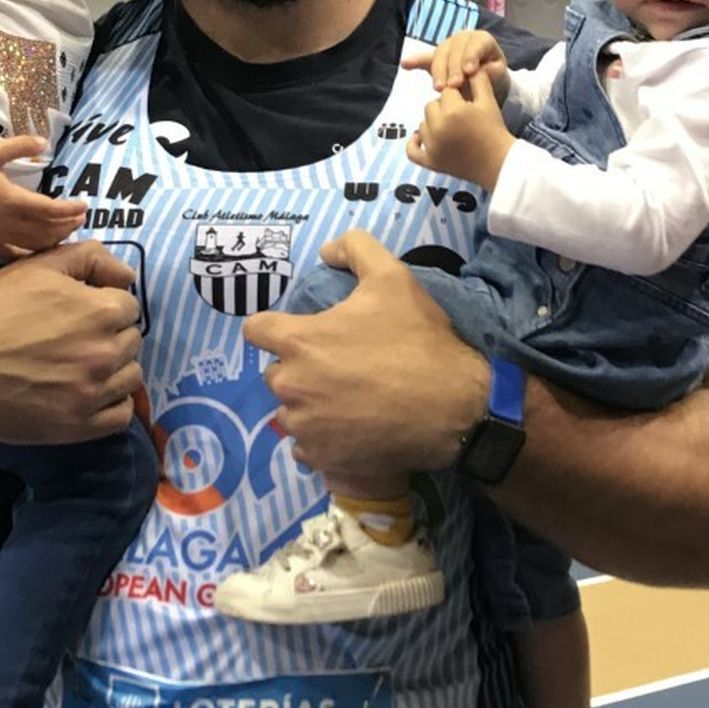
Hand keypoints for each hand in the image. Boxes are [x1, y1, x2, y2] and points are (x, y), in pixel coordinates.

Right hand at [0, 138, 86, 258]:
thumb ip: (19, 146)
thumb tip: (45, 142)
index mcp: (11, 200)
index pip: (49, 209)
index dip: (70, 209)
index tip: (84, 205)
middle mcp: (7, 222)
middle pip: (46, 230)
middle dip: (67, 225)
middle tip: (82, 218)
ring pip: (34, 245)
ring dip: (54, 239)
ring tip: (67, 231)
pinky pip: (14, 255)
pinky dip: (32, 254)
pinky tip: (42, 251)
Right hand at [0, 240, 143, 443]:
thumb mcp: (37, 266)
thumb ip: (90, 259)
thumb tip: (127, 277)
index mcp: (98, 311)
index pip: (128, 306)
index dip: (103, 304)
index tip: (79, 311)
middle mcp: (103, 353)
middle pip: (132, 340)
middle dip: (109, 334)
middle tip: (74, 337)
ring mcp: (92, 393)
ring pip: (130, 376)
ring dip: (113, 368)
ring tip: (79, 364)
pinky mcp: (78, 426)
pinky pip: (121, 415)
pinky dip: (111, 403)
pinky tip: (87, 392)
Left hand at [244, 230, 488, 476]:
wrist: (453, 407)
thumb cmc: (418, 340)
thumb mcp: (393, 277)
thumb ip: (356, 249)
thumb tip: (327, 250)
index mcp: (297, 341)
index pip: (256, 330)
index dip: (275, 327)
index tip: (300, 332)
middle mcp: (290, 385)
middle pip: (275, 373)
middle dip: (299, 369)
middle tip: (338, 368)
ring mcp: (304, 427)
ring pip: (291, 412)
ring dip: (309, 407)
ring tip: (347, 403)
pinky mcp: (322, 458)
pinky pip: (307, 447)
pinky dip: (322, 441)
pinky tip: (350, 431)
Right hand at [402, 28, 509, 101]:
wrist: (485, 87)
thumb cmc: (493, 79)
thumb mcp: (498, 77)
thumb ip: (492, 72)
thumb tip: (481, 70)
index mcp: (482, 40)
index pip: (477, 42)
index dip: (472, 55)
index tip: (469, 71)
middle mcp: (464, 39)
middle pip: (455, 46)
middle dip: (452, 66)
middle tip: (453, 85)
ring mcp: (449, 47)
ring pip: (440, 52)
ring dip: (438, 70)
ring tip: (438, 88)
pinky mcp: (437, 58)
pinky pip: (425, 58)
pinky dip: (415, 61)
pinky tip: (405, 64)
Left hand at [405, 69, 515, 190]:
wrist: (498, 163)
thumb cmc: (494, 130)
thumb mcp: (488, 102)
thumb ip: (478, 80)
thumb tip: (470, 65)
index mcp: (453, 111)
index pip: (446, 92)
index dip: (457, 96)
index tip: (467, 104)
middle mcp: (438, 127)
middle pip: (431, 106)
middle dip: (444, 109)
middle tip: (460, 118)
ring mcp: (432, 146)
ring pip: (422, 124)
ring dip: (433, 124)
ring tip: (451, 129)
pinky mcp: (430, 162)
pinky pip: (412, 151)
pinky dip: (414, 143)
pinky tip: (419, 138)